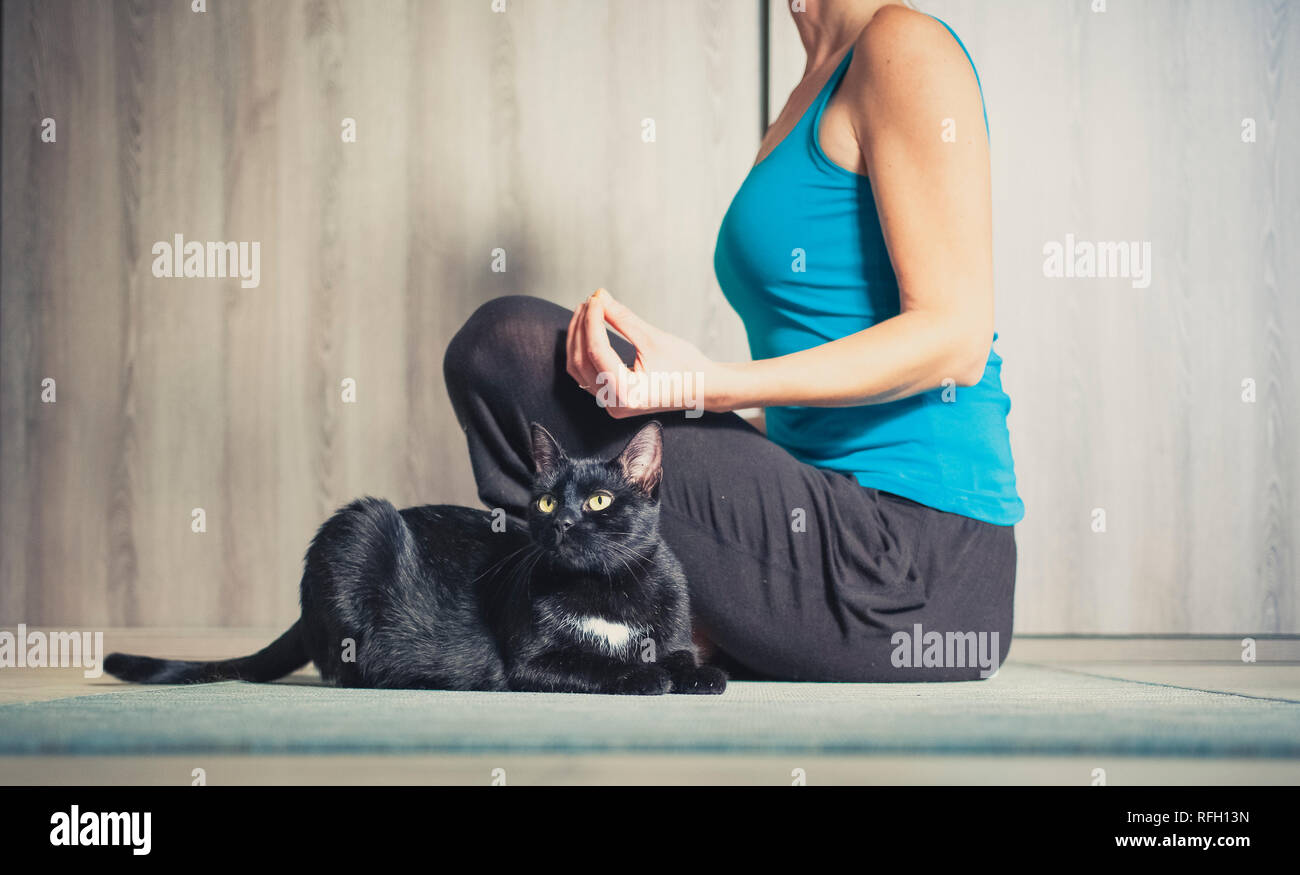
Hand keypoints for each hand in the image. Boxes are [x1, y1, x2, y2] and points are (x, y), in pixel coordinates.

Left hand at [565, 289, 739, 417]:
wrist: (702, 388)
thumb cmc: (686, 367)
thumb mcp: (653, 339)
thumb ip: (623, 319)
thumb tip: (601, 297)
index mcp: (627, 393)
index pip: (596, 352)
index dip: (592, 321)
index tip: (597, 299)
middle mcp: (614, 404)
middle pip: (581, 360)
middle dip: (581, 327)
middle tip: (591, 301)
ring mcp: (611, 404)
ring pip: (579, 367)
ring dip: (578, 338)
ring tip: (588, 311)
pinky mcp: (611, 397)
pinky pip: (586, 373)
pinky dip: (584, 350)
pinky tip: (588, 329)